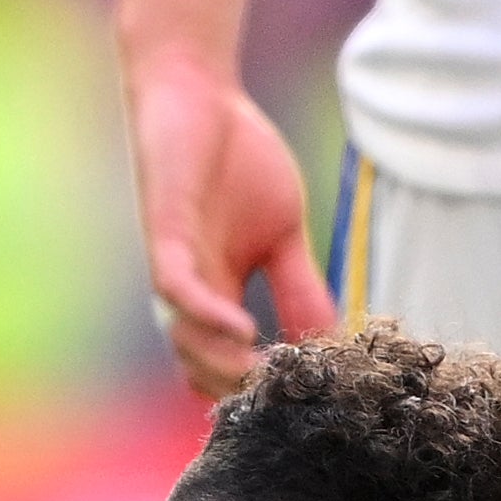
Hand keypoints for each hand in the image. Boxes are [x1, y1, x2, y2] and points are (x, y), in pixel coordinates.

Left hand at [129, 39, 336, 397]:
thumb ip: (301, 287)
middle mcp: (190, 294)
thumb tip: (334, 339)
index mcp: (217, 295)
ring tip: (269, 379)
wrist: (198, 95)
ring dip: (225, 367)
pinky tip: (244, 333)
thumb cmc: (237, 160)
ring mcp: (176, 267)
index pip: (232, 365)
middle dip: (244, 394)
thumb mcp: (284, 235)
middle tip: (291, 404)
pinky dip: (209, 318)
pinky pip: (178, 291)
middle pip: (204, 369)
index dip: (264, 391)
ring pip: (187, 341)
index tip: (310, 402)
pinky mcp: (166, 236)